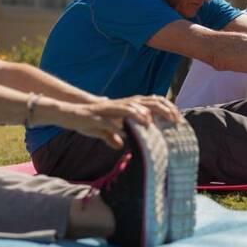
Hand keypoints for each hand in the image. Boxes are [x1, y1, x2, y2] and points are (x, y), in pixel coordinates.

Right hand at [58, 95, 180, 148]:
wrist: (67, 114)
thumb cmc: (88, 121)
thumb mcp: (104, 131)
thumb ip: (113, 135)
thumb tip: (121, 144)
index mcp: (126, 107)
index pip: (151, 103)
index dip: (166, 108)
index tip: (179, 119)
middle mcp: (120, 105)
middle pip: (145, 102)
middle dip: (161, 109)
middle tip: (175, 120)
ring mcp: (109, 109)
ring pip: (129, 106)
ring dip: (141, 113)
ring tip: (151, 121)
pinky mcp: (97, 115)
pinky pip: (110, 118)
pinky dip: (118, 123)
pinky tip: (125, 129)